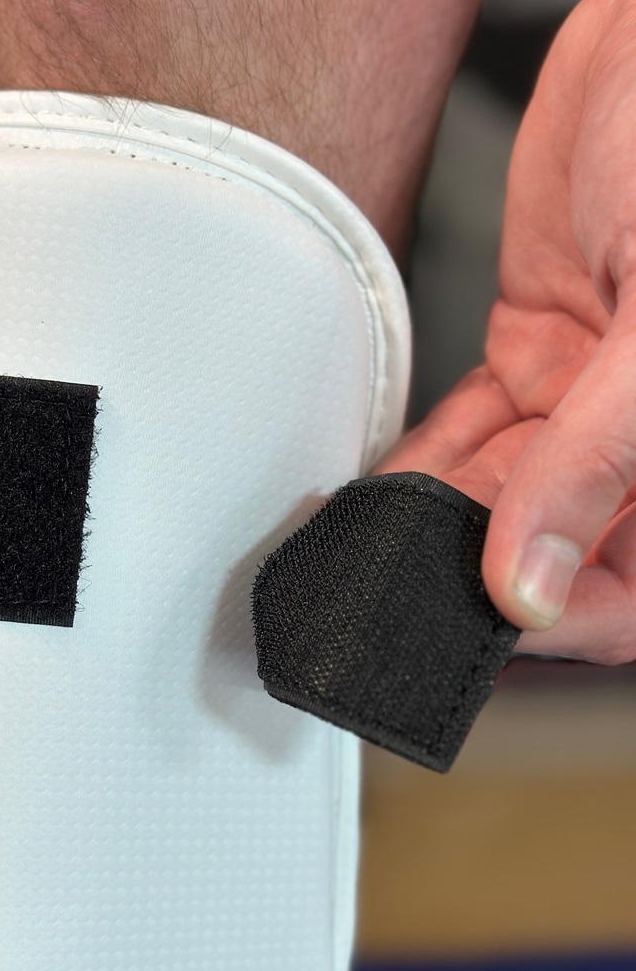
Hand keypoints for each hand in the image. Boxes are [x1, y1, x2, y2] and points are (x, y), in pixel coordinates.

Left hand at [380, 0, 635, 662]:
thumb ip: (596, 460)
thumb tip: (533, 581)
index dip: (565, 619)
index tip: (483, 622)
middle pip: (558, 550)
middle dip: (479, 570)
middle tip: (403, 587)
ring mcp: (589, 397)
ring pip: (503, 495)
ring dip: (438, 520)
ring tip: (374, 544)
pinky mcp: (538, 348)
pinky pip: (473, 430)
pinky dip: (426, 459)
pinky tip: (383, 486)